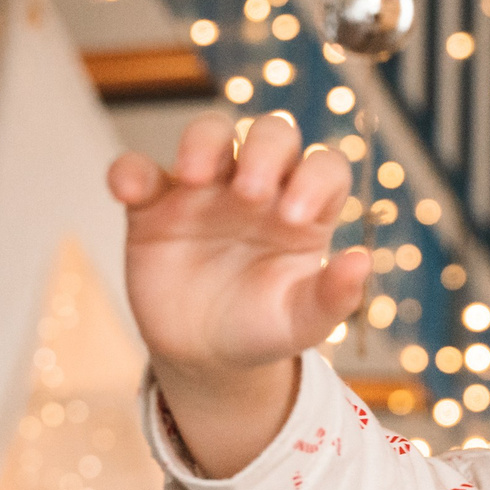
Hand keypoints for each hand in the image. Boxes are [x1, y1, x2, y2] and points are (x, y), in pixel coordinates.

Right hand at [108, 111, 369, 474]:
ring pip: (209, 132)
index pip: (324, 167)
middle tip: (251, 195)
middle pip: (271, 134)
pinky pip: (138, 168)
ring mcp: (206, 189)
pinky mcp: (155, 205)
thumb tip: (362, 260)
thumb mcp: (302, 323)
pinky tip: (127, 191)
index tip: (297, 218)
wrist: (205, 356)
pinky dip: (129, 170)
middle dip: (265, 151)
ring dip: (203, 142)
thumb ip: (333, 296)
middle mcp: (260, 186)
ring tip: (195, 179)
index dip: (316, 179)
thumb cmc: (263, 328)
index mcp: (305, 207)